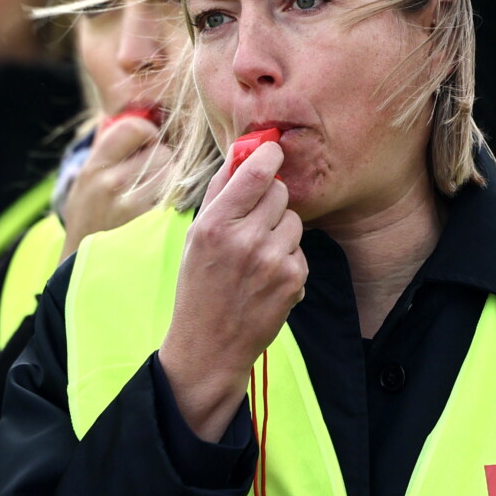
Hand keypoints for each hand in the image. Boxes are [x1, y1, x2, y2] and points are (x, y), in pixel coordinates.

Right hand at [61, 113, 173, 258]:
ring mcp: (132, 208)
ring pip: (175, 175)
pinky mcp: (152, 228)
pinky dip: (177, 202)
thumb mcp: (87, 179)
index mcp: (94, 166)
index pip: (135, 127)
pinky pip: (179, 200)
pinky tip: (165, 210)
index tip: (147, 143)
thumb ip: (106, 147)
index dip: (147, 132)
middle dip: (164, 161)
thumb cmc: (90, 216)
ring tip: (159, 194)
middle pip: (162, 152)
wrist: (80, 266)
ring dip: (173, 182)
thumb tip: (128, 112)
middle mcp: (110, 184)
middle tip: (154, 175)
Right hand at [157, 140, 306, 439]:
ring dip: (281, 231)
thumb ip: (219, 193)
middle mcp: (245, 240)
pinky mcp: (293, 280)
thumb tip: (239, 153)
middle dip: (272, 199)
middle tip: (256, 218)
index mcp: (215, 225)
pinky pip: (300, 250)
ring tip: (258, 255)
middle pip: (280, 193)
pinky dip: (288, 259)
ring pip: (295, 221)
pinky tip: (267, 278)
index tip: (274, 150)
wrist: (209, 344)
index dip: (269, 155)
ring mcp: (272, 261)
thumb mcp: (195, 236)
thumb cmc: (198, 285)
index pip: (255, 174)